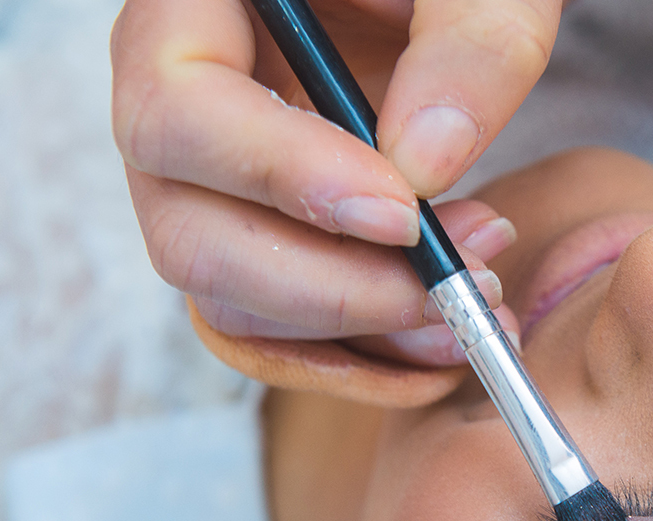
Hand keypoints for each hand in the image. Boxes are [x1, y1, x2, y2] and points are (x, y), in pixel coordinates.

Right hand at [111, 0, 558, 360]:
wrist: (444, 2)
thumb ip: (467, 40)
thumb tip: (423, 167)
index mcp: (196, 10)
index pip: (179, 112)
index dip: (284, 178)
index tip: (404, 216)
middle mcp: (181, 108)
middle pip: (191, 236)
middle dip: (332, 289)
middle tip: (454, 291)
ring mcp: (216, 185)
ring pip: (232, 300)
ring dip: (357, 330)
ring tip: (473, 304)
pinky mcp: (265, 235)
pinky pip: (278, 328)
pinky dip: (359, 354)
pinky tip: (443, 338)